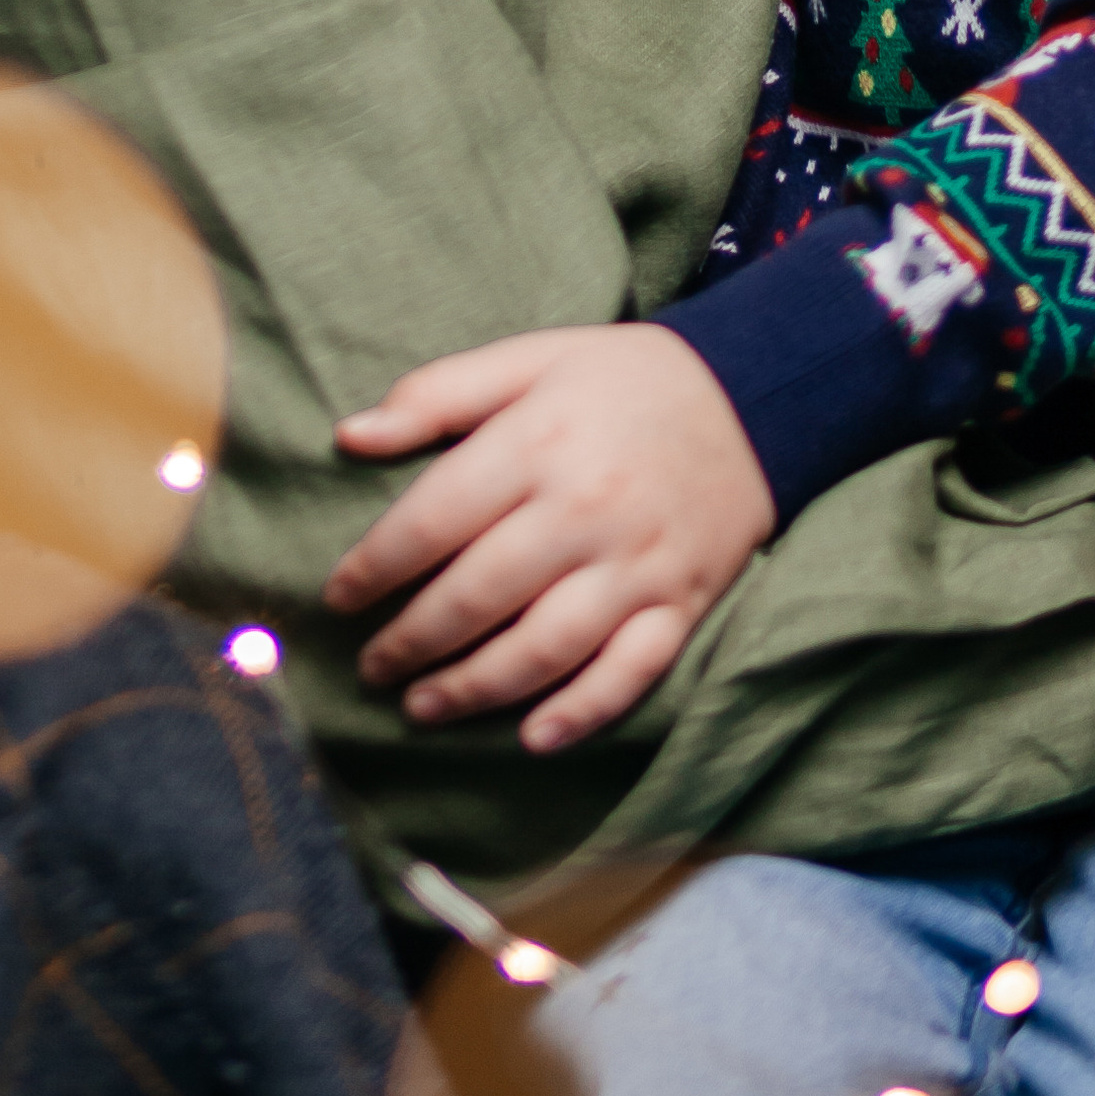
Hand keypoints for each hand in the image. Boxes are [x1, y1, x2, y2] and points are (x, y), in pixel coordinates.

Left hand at [326, 326, 777, 751]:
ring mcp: (637, 564)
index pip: (433, 519)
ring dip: (473, 689)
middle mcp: (585, 509)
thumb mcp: (532, 358)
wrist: (756, 394)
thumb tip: (349, 435)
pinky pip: (628, 672)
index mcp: (539, 442)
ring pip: (542, 647)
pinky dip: (581, 711)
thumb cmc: (625, 379)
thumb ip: (439, 394)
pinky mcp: (680, 602)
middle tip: (372, 667)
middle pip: (477, 595)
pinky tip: (533, 737)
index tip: (338, 597)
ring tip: (422, 707)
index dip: (375, 567)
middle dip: (411, 641)